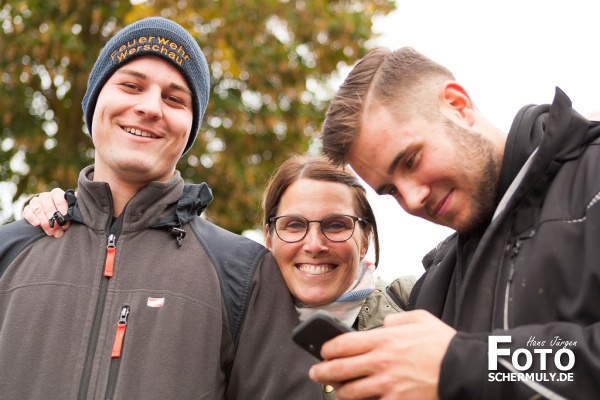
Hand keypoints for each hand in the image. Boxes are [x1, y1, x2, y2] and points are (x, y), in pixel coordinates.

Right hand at [22, 188, 69, 237]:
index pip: (59, 198)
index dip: (62, 209)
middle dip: (54, 219)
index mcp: (57, 194)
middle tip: (59, 230)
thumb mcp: (70, 208)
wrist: (50, 214)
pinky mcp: (28, 208)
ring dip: (45, 222)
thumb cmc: (63, 211)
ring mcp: (36, 202)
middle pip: (48, 206)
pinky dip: (32, 218)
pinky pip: (28, 212)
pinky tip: (37, 224)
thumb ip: (74, 207)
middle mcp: (45, 196)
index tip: (65, 218)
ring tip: (51, 232)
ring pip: (39, 210)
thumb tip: (82, 207)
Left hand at [309, 310, 455, 399]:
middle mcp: (381, 362)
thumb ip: (397, 319)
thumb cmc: (444, 344)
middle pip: (339, 370)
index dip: (327, 349)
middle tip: (316, 373)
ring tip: (337, 390)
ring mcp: (387, 385)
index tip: (323, 351)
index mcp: (383, 340)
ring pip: (351, 393)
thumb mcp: (420, 318)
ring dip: (339, 392)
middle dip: (322, 372)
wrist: (463, 370)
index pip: (342, 344)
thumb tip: (386, 324)